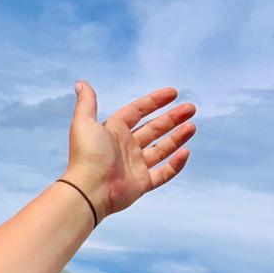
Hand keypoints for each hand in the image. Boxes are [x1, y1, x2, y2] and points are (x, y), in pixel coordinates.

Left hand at [63, 82, 195, 221]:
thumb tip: (80, 83)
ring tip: (192, 126)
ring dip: (177, 137)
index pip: (137, 112)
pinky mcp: (141, 184)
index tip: (173, 93)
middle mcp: (124, 148)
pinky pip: (163, 173)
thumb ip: (87, 103)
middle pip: (153, 129)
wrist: (89, 189)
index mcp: (113, 131)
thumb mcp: (84, 123)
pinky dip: (175, 164)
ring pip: (161, 149)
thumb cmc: (87, 155)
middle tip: (191, 108)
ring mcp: (134, 166)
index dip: (154, 101)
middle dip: (172, 118)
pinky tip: (186, 152)